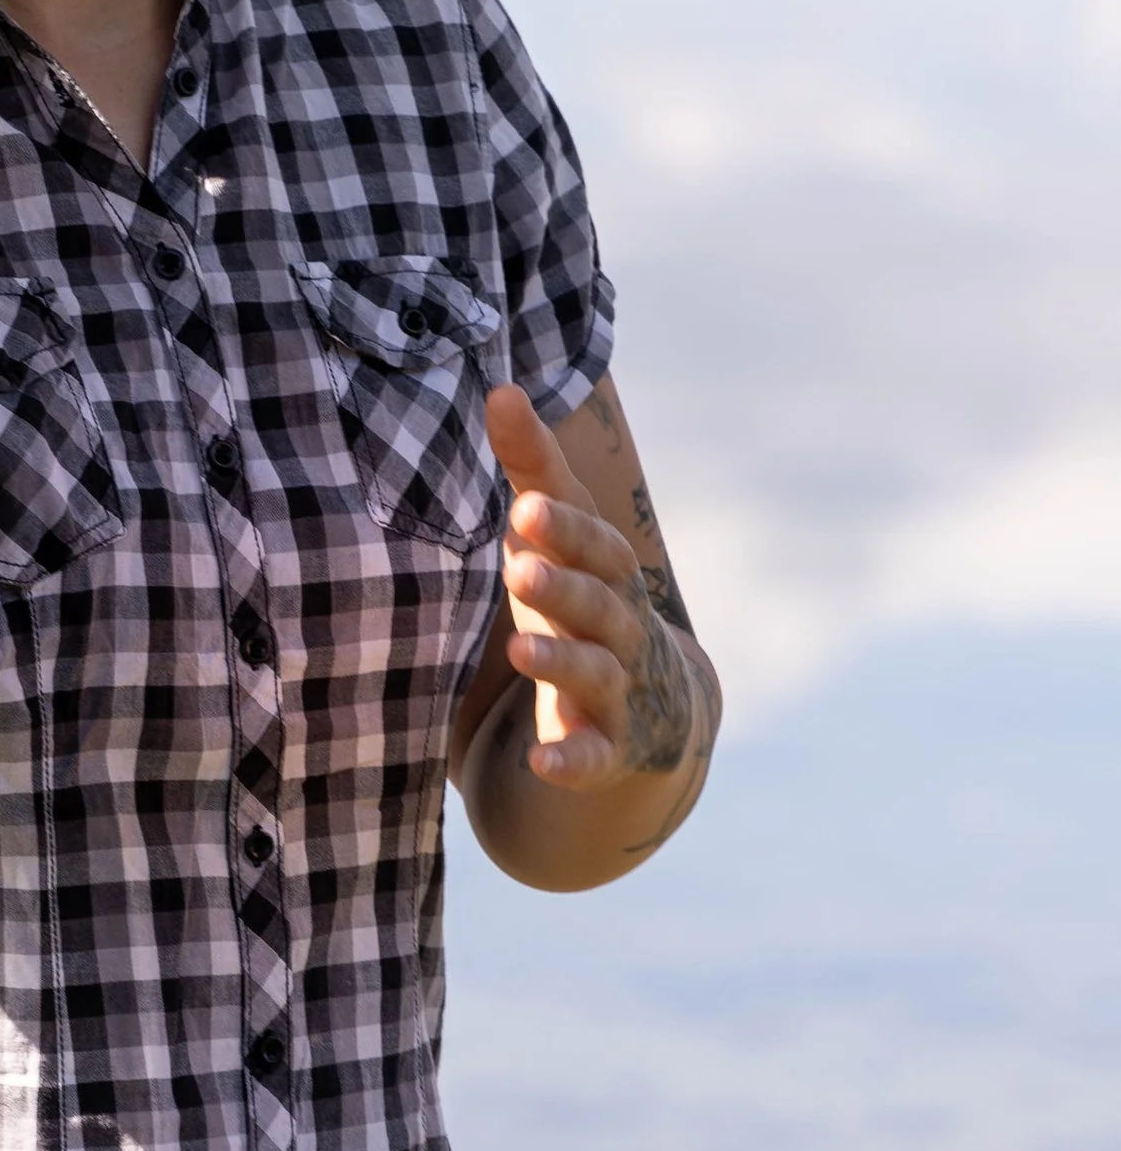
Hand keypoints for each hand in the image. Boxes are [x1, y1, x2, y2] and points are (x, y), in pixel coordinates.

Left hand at [486, 383, 696, 788]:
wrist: (650, 712)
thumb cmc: (582, 601)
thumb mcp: (557, 538)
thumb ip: (531, 469)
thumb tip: (500, 387)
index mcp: (606, 574)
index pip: (594, 546)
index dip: (565, 529)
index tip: (526, 508)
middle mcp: (620, 629)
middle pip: (601, 605)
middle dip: (564, 586)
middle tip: (519, 568)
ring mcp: (618, 692)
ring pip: (597, 674)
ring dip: (561, 663)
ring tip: (520, 650)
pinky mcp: (605, 750)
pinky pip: (592, 758)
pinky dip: (572, 760)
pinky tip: (541, 764)